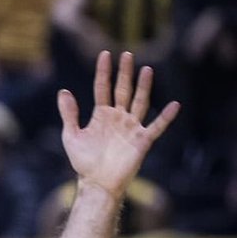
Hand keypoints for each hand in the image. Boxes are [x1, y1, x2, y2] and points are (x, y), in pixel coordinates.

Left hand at [58, 50, 179, 199]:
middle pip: (123, 90)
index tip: (105, 54)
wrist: (97, 183)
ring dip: (144, 87)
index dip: (104, 72)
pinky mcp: (142, 141)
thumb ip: (69, 114)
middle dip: (125, 73)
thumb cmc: (83, 161)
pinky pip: (156, 127)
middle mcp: (118, 118)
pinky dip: (166, 117)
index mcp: (101, 115)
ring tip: (147, 69)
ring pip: (140, 102)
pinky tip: (174, 105)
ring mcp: (131, 128)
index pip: (103, 88)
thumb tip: (63, 91)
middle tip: (127, 54)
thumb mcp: (72, 135)